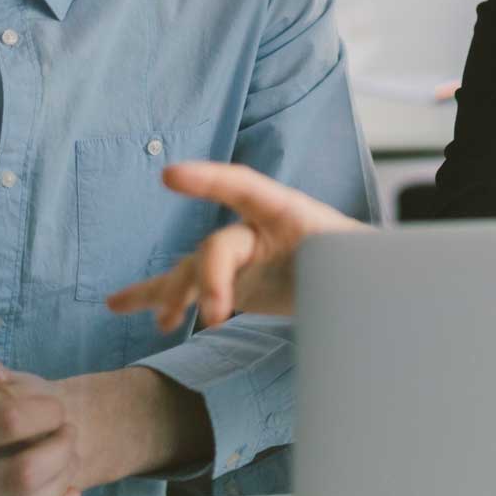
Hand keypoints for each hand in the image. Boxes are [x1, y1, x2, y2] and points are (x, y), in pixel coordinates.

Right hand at [105, 161, 368, 329]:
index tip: (170, 176)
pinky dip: (157, 298)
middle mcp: (254, 229)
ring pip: (191, 269)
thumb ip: (348, 258)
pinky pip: (186, 289)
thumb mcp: (359, 254)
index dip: (209, 181)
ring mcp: (238, 257)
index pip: (244, 188)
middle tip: (215, 318)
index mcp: (287, 211)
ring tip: (162, 320)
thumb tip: (370, 273)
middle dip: (211, 279)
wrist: (356, 273)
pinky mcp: (230, 283)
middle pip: (217, 246)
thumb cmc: (359, 256)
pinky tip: (124, 306)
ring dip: (172, 294)